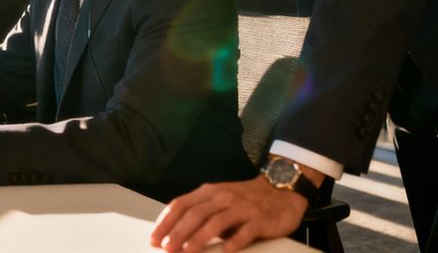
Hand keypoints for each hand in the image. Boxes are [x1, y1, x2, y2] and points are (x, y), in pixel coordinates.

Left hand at [150, 176, 308, 251]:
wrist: (282, 190)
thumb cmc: (245, 200)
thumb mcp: (219, 201)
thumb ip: (201, 213)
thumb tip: (175, 234)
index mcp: (209, 192)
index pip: (181, 205)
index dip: (166, 222)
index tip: (155, 238)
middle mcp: (223, 197)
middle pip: (195, 214)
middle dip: (178, 233)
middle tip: (167, 249)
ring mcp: (242, 208)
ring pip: (216, 222)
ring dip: (200, 238)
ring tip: (188, 252)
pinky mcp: (261, 219)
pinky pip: (246, 230)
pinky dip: (235, 240)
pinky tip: (226, 250)